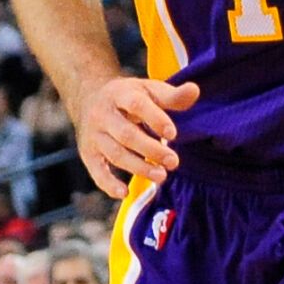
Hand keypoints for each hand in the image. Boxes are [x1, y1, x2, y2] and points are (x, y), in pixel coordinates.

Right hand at [73, 76, 200, 197]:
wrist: (89, 98)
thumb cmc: (128, 97)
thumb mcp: (148, 90)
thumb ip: (172, 95)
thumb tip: (194, 90)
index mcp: (120, 94)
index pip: (136, 105)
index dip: (155, 119)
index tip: (173, 134)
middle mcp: (103, 114)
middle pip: (126, 134)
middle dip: (151, 150)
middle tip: (173, 162)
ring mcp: (94, 135)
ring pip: (115, 154)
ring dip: (139, 168)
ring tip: (161, 176)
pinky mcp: (88, 153)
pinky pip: (96, 171)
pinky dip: (108, 184)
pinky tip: (125, 193)